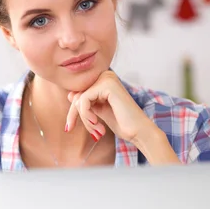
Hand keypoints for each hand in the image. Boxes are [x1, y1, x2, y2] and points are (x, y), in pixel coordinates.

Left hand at [65, 70, 179, 164]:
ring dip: (85, 119)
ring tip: (97, 130)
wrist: (139, 131)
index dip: (73, 112)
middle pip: (77, 95)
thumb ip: (87, 103)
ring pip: (79, 99)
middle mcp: (106, 75)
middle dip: (77, 116)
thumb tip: (70, 95)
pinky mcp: (107, 85)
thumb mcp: (99, 111)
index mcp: (104, 80)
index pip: (79, 93)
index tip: (70, 127)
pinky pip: (83, 100)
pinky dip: (86, 116)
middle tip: (91, 132)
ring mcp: (107, 78)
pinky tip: (97, 124)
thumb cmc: (123, 124)